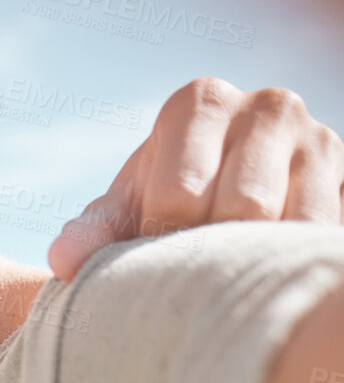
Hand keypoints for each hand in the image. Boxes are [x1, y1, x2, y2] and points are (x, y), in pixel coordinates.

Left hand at [49, 79, 343, 280]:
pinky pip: (323, 236)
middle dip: (211, 251)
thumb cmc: (168, 202)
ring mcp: (320, 139)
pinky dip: (290, 266)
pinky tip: (264, 279)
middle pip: (242, 205)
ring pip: (294, 224)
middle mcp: (268, 106)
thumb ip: (94, 231)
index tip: (155, 258)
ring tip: (227, 279)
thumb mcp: (127, 209)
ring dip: (255, 262)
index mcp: (200, 102)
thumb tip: (64, 262)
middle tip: (192, 276)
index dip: (162, 241)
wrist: (238, 196)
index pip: (179, 191)